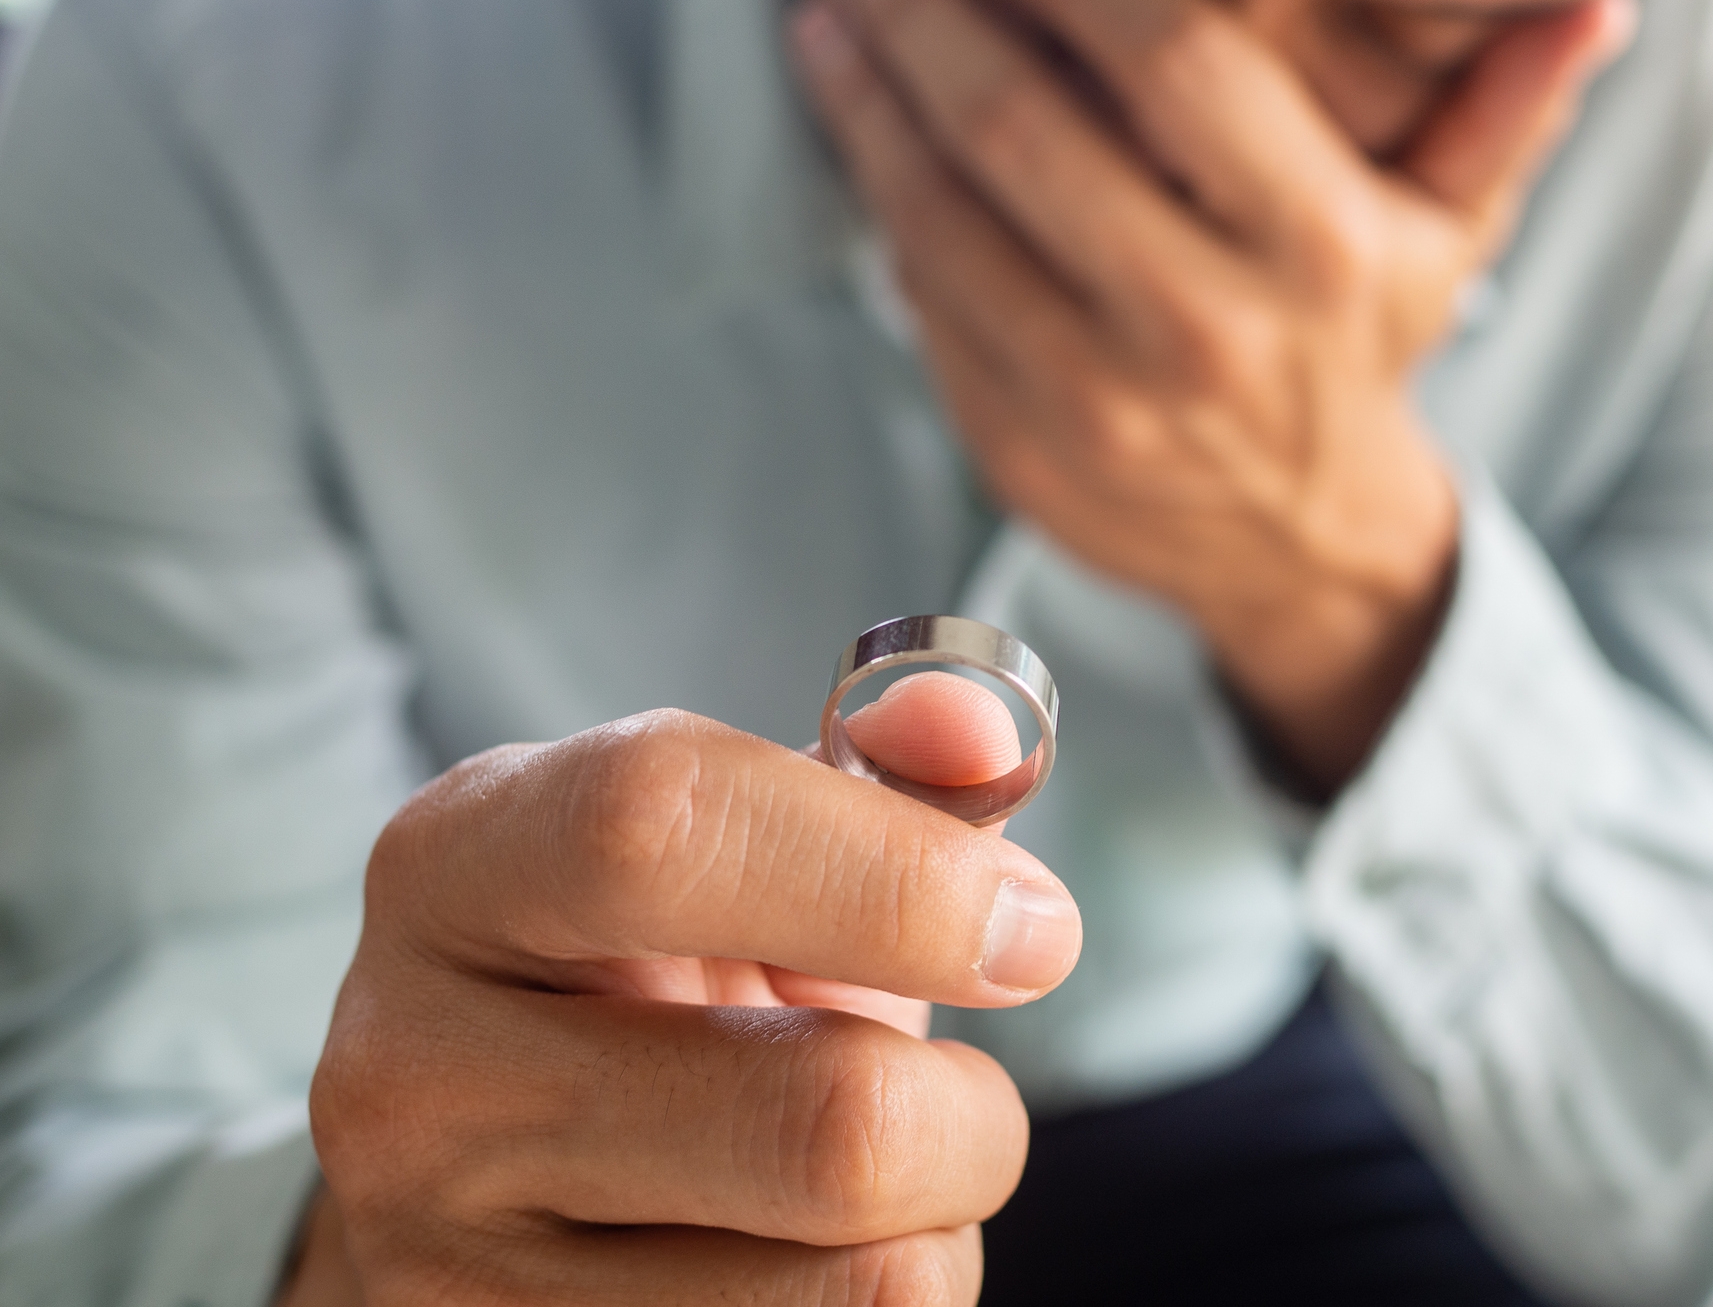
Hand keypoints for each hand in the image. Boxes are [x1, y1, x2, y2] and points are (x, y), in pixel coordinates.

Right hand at [281, 674, 1078, 1304]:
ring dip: (932, 1235)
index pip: (660, 824)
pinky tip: (803, 1272)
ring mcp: (443, 1270)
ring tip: (856, 1195)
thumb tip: (978, 729)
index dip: (897, 873)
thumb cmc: (648, 986)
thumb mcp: (742, 862)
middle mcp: (411, 1073)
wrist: (483, 1180)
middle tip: (953, 1099)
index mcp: (457, 865)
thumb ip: (877, 779)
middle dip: (966, 1114)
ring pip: (868, 1288)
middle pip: (829, 1122)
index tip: (1034, 927)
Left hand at [791, 0, 1633, 788]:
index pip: (1171, 59)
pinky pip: (922, 291)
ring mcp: (1099, 402)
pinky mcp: (1019, 447)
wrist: (1301, 546)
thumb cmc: (1363, 349)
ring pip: (943, 211)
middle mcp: (1205, 327)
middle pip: (1025, 125)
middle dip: (928, 2)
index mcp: (1321, 247)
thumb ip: (1506, 107)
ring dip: (870, 88)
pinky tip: (848, 104)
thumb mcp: (1449, 234)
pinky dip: (874, 188)